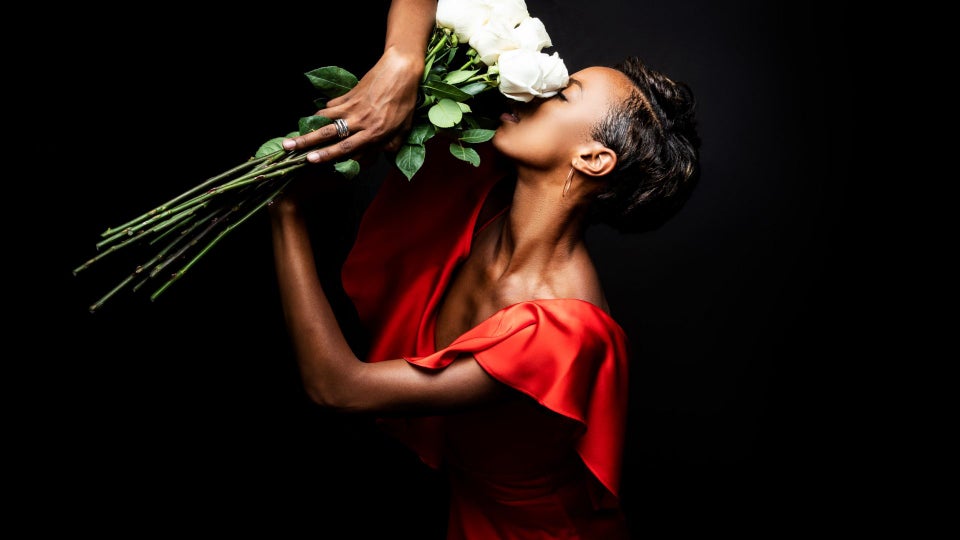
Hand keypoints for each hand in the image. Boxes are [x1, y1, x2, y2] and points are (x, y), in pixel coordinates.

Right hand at [282, 46, 423, 163]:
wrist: (401, 70)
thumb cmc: (406, 100)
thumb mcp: (404, 128)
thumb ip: (391, 144)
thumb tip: (381, 155)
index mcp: (374, 133)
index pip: (347, 149)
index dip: (328, 156)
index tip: (312, 161)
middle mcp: (360, 121)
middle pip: (328, 135)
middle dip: (307, 144)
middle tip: (289, 149)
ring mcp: (352, 107)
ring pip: (324, 120)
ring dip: (307, 130)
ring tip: (291, 139)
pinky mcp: (348, 95)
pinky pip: (331, 106)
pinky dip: (322, 114)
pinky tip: (316, 120)